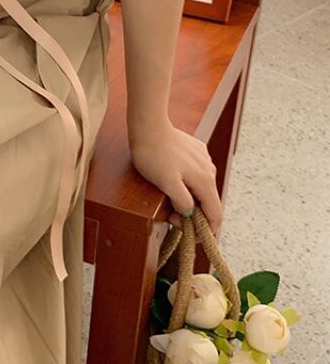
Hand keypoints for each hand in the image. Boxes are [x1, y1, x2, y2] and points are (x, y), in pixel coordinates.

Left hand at [129, 118, 222, 234]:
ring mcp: (204, 159)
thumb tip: (190, 214)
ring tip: (171, 202)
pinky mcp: (196, 151)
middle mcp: (209, 170)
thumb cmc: (153, 155)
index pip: (215, 215)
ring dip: (191, 199)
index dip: (206, 231)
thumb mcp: (166, 184)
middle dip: (194, 215)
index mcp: (205, 181)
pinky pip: (196, 174)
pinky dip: (189, 184)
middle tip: (172, 218)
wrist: (148, 126)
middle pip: (209, 202)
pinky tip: (174, 182)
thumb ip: (182, 202)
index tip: (192, 237)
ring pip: (202, 187)